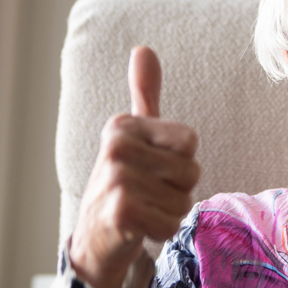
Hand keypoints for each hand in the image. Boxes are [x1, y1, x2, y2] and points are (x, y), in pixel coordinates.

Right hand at [70, 46, 199, 287]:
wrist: (95, 239)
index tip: (152, 169)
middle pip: (191, 172)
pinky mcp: (121, 211)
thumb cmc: (124, 185)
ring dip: (168, 214)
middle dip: (177, 192)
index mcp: (123, 125)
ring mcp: (116, 178)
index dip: (180, 163)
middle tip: (147, 196)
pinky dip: (160, 233)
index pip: (190, 142)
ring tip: (142, 212)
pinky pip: (171, 224)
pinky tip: (137, 229)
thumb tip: (143, 48)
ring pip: (183, 202)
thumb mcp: (134, 137)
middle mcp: (116, 146)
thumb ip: (144, 94)